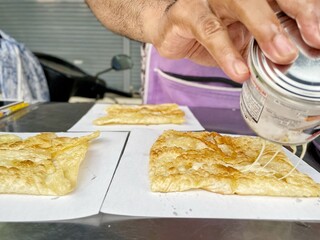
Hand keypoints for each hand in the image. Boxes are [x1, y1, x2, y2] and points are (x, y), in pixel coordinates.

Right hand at [148, 0, 319, 82]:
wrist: (168, 28)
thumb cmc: (209, 30)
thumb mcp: (241, 37)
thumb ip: (263, 44)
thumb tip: (291, 59)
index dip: (306, 10)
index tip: (319, 35)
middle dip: (297, 10)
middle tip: (314, 37)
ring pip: (240, 3)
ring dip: (264, 28)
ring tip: (282, 55)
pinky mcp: (186, 12)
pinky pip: (209, 32)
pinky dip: (226, 53)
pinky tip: (239, 72)